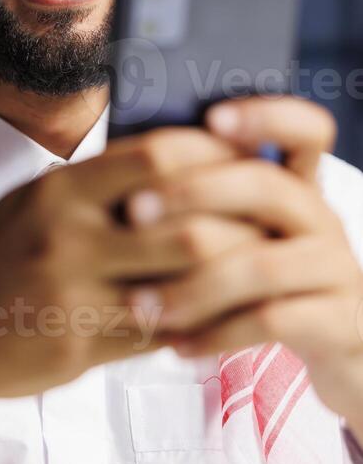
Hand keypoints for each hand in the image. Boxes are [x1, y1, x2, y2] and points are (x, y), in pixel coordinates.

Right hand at [0, 125, 250, 437]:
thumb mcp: (31, 203)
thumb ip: (94, 186)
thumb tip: (173, 165)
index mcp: (57, 191)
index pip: (155, 155)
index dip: (211, 156)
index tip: (240, 162)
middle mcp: (66, 237)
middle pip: (184, 222)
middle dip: (235, 227)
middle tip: (261, 228)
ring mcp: (73, 296)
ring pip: (182, 285)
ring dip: (221, 280)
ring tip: (240, 273)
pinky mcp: (79, 347)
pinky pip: (159, 333)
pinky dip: (189, 323)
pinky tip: (199, 315)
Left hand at [127, 97, 362, 435]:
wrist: (336, 348)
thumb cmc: (266, 282)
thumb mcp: (248, 233)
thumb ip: (209, 202)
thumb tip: (126, 169)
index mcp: (298, 185)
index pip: (306, 129)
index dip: (266, 115)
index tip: (211, 118)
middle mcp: (320, 217)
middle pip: (267, 186)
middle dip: (194, 193)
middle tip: (132, 212)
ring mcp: (334, 268)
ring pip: (261, 265)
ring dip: (190, 285)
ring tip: (138, 304)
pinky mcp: (337, 322)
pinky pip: (271, 322)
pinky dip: (216, 334)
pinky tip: (175, 345)